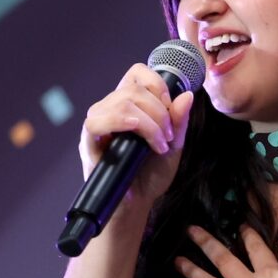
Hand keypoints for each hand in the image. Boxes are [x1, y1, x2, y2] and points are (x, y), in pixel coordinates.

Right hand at [79, 63, 196, 207]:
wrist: (138, 203)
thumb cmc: (151, 174)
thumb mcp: (173, 145)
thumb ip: (179, 121)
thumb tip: (188, 95)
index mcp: (129, 104)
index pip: (137, 73)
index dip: (157, 84)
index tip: (170, 109)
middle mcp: (110, 108)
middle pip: (134, 88)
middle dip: (160, 111)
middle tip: (168, 137)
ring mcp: (98, 123)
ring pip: (121, 102)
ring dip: (149, 122)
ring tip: (158, 144)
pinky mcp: (89, 140)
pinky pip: (98, 120)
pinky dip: (123, 122)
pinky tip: (137, 133)